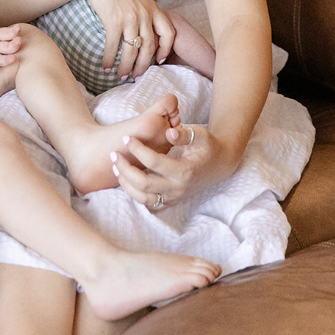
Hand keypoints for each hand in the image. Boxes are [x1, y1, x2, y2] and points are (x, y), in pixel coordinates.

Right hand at [80, 0, 175, 77]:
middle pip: (149, 48)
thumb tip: (143, 25)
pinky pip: (113, 46)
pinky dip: (109, 59)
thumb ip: (143, 9)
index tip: (159, 61)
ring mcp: (130, 18)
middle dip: (142, 66)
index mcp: (153, 8)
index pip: (169, 33)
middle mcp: (145, 14)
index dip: (165, 50)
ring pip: (131, 51)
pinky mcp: (114, 20)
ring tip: (120, 76)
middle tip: (136, 77)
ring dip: (126, 67)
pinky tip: (105, 66)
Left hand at [111, 124, 237, 207]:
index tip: (127, 138)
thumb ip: (184, 134)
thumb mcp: (200, 135)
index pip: (154, 162)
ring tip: (116, 167)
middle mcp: (178, 188)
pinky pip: (148, 203)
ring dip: (125, 183)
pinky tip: (126, 179)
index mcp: (185, 171)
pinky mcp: (171, 201)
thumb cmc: (208, 146)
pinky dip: (134, 193)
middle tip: (115, 155)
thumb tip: (169, 131)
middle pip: (143, 184)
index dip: (138, 149)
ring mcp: (174, 197)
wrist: (219, 164)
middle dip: (125, 169)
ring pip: (142, 198)